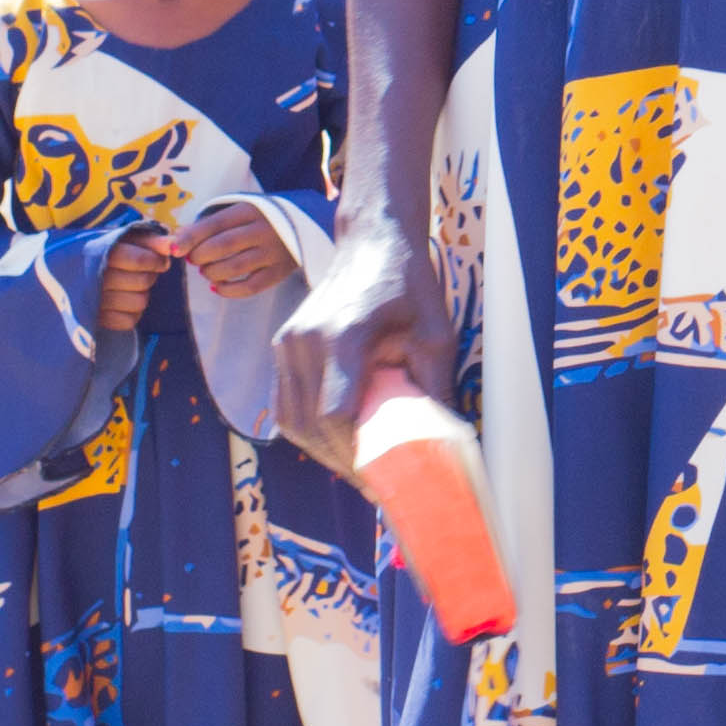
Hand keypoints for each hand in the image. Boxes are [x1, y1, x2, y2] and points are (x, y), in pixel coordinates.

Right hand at [93, 233, 175, 328]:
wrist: (66, 273)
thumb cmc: (104, 252)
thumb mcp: (123, 239)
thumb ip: (150, 240)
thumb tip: (173, 246)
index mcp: (97, 253)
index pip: (140, 260)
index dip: (156, 261)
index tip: (160, 261)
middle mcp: (93, 278)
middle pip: (143, 281)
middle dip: (150, 275)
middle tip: (143, 272)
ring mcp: (92, 302)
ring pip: (139, 302)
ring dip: (142, 293)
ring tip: (132, 286)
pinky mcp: (94, 320)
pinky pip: (129, 320)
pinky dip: (133, 312)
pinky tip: (125, 301)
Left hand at [171, 205, 298, 298]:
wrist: (306, 221)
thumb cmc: (261, 217)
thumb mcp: (240, 210)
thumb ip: (211, 222)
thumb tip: (177, 240)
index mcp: (251, 210)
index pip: (214, 224)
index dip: (190, 238)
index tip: (173, 249)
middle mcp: (263, 230)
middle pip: (223, 246)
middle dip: (199, 256)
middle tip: (192, 260)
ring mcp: (273, 252)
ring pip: (234, 267)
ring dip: (211, 273)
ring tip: (206, 271)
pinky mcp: (279, 271)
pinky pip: (250, 287)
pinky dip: (229, 290)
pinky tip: (217, 287)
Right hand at [269, 221, 431, 466]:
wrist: (373, 240)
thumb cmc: (410, 284)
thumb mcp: (435, 334)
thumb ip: (434, 390)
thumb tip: (443, 447)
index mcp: (342, 336)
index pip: (334, 416)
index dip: (355, 456)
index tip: (383, 479)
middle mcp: (303, 341)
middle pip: (309, 427)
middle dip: (341, 463)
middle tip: (376, 485)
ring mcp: (286, 343)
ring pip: (291, 421)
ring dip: (322, 452)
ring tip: (359, 468)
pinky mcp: (282, 346)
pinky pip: (286, 403)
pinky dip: (308, 430)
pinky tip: (338, 442)